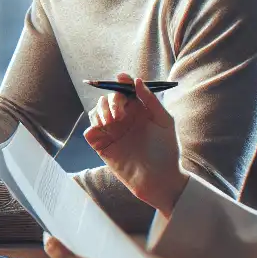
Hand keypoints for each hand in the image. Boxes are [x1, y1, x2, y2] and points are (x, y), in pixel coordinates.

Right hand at [83, 73, 186, 216]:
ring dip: (101, 111)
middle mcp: (123, 119)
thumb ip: (151, 100)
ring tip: (112, 122)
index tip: (121, 78)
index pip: (126, 91)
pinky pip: (90, 130)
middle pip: (109, 98)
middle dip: (112, 101)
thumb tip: (137, 81)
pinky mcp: (102, 145)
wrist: (158, 179)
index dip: (121, 82)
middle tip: (120, 114)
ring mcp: (112, 132)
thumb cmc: (166, 151)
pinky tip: (104, 129)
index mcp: (138, 111)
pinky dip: (93, 126)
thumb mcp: (164, 121)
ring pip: (96, 111)